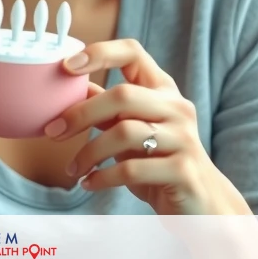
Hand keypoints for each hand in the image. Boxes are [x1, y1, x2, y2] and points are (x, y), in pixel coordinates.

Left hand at [45, 39, 250, 215]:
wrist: (203, 205)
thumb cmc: (161, 162)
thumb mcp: (134, 130)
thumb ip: (109, 109)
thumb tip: (72, 87)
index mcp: (163, 90)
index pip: (133, 53)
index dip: (99, 53)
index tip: (67, 66)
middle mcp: (177, 108)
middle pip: (122, 95)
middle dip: (81, 114)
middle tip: (54, 132)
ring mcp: (183, 138)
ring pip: (124, 133)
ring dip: (89, 153)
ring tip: (73, 169)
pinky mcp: (182, 170)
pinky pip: (131, 169)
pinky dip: (103, 177)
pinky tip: (90, 183)